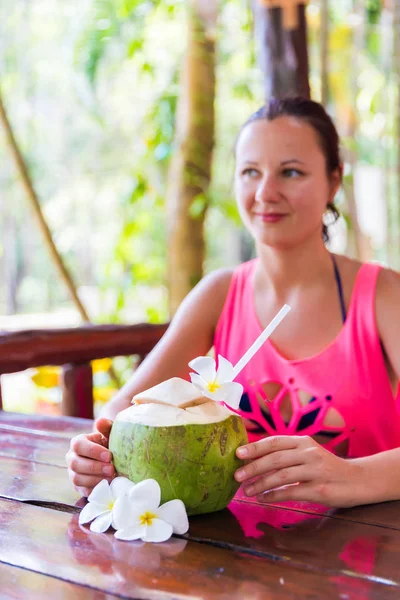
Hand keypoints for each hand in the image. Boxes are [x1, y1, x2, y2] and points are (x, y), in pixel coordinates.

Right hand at [66, 418, 114, 497]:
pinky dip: (95, 489)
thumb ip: (106, 427)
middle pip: (76, 464)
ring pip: (77, 479)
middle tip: (112, 469)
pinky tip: (107, 486)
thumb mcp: (109, 434)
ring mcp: (73, 473)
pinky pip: (82, 491)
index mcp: (77, 442)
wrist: (110, 458)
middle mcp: (72, 458)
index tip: (109, 456)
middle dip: (95, 467)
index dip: (93, 451)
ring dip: (95, 479)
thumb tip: (100, 422)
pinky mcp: (79, 487)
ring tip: (111, 477)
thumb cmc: (109, 444)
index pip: (78, 446)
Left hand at [234, 435, 363, 507]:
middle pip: (275, 459)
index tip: (238, 454)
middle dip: (253, 467)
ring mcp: (315, 471)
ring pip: (281, 476)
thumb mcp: (308, 453)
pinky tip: (263, 499)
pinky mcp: (319, 489)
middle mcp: (309, 453)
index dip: (255, 447)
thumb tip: (254, 458)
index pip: (274, 441)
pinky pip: (291, 492)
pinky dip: (274, 495)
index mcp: (303, 442)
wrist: (358, 480)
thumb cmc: (326, 467)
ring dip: (261, 484)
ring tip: (247, 491)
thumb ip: (287, 454)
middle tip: (237, 476)